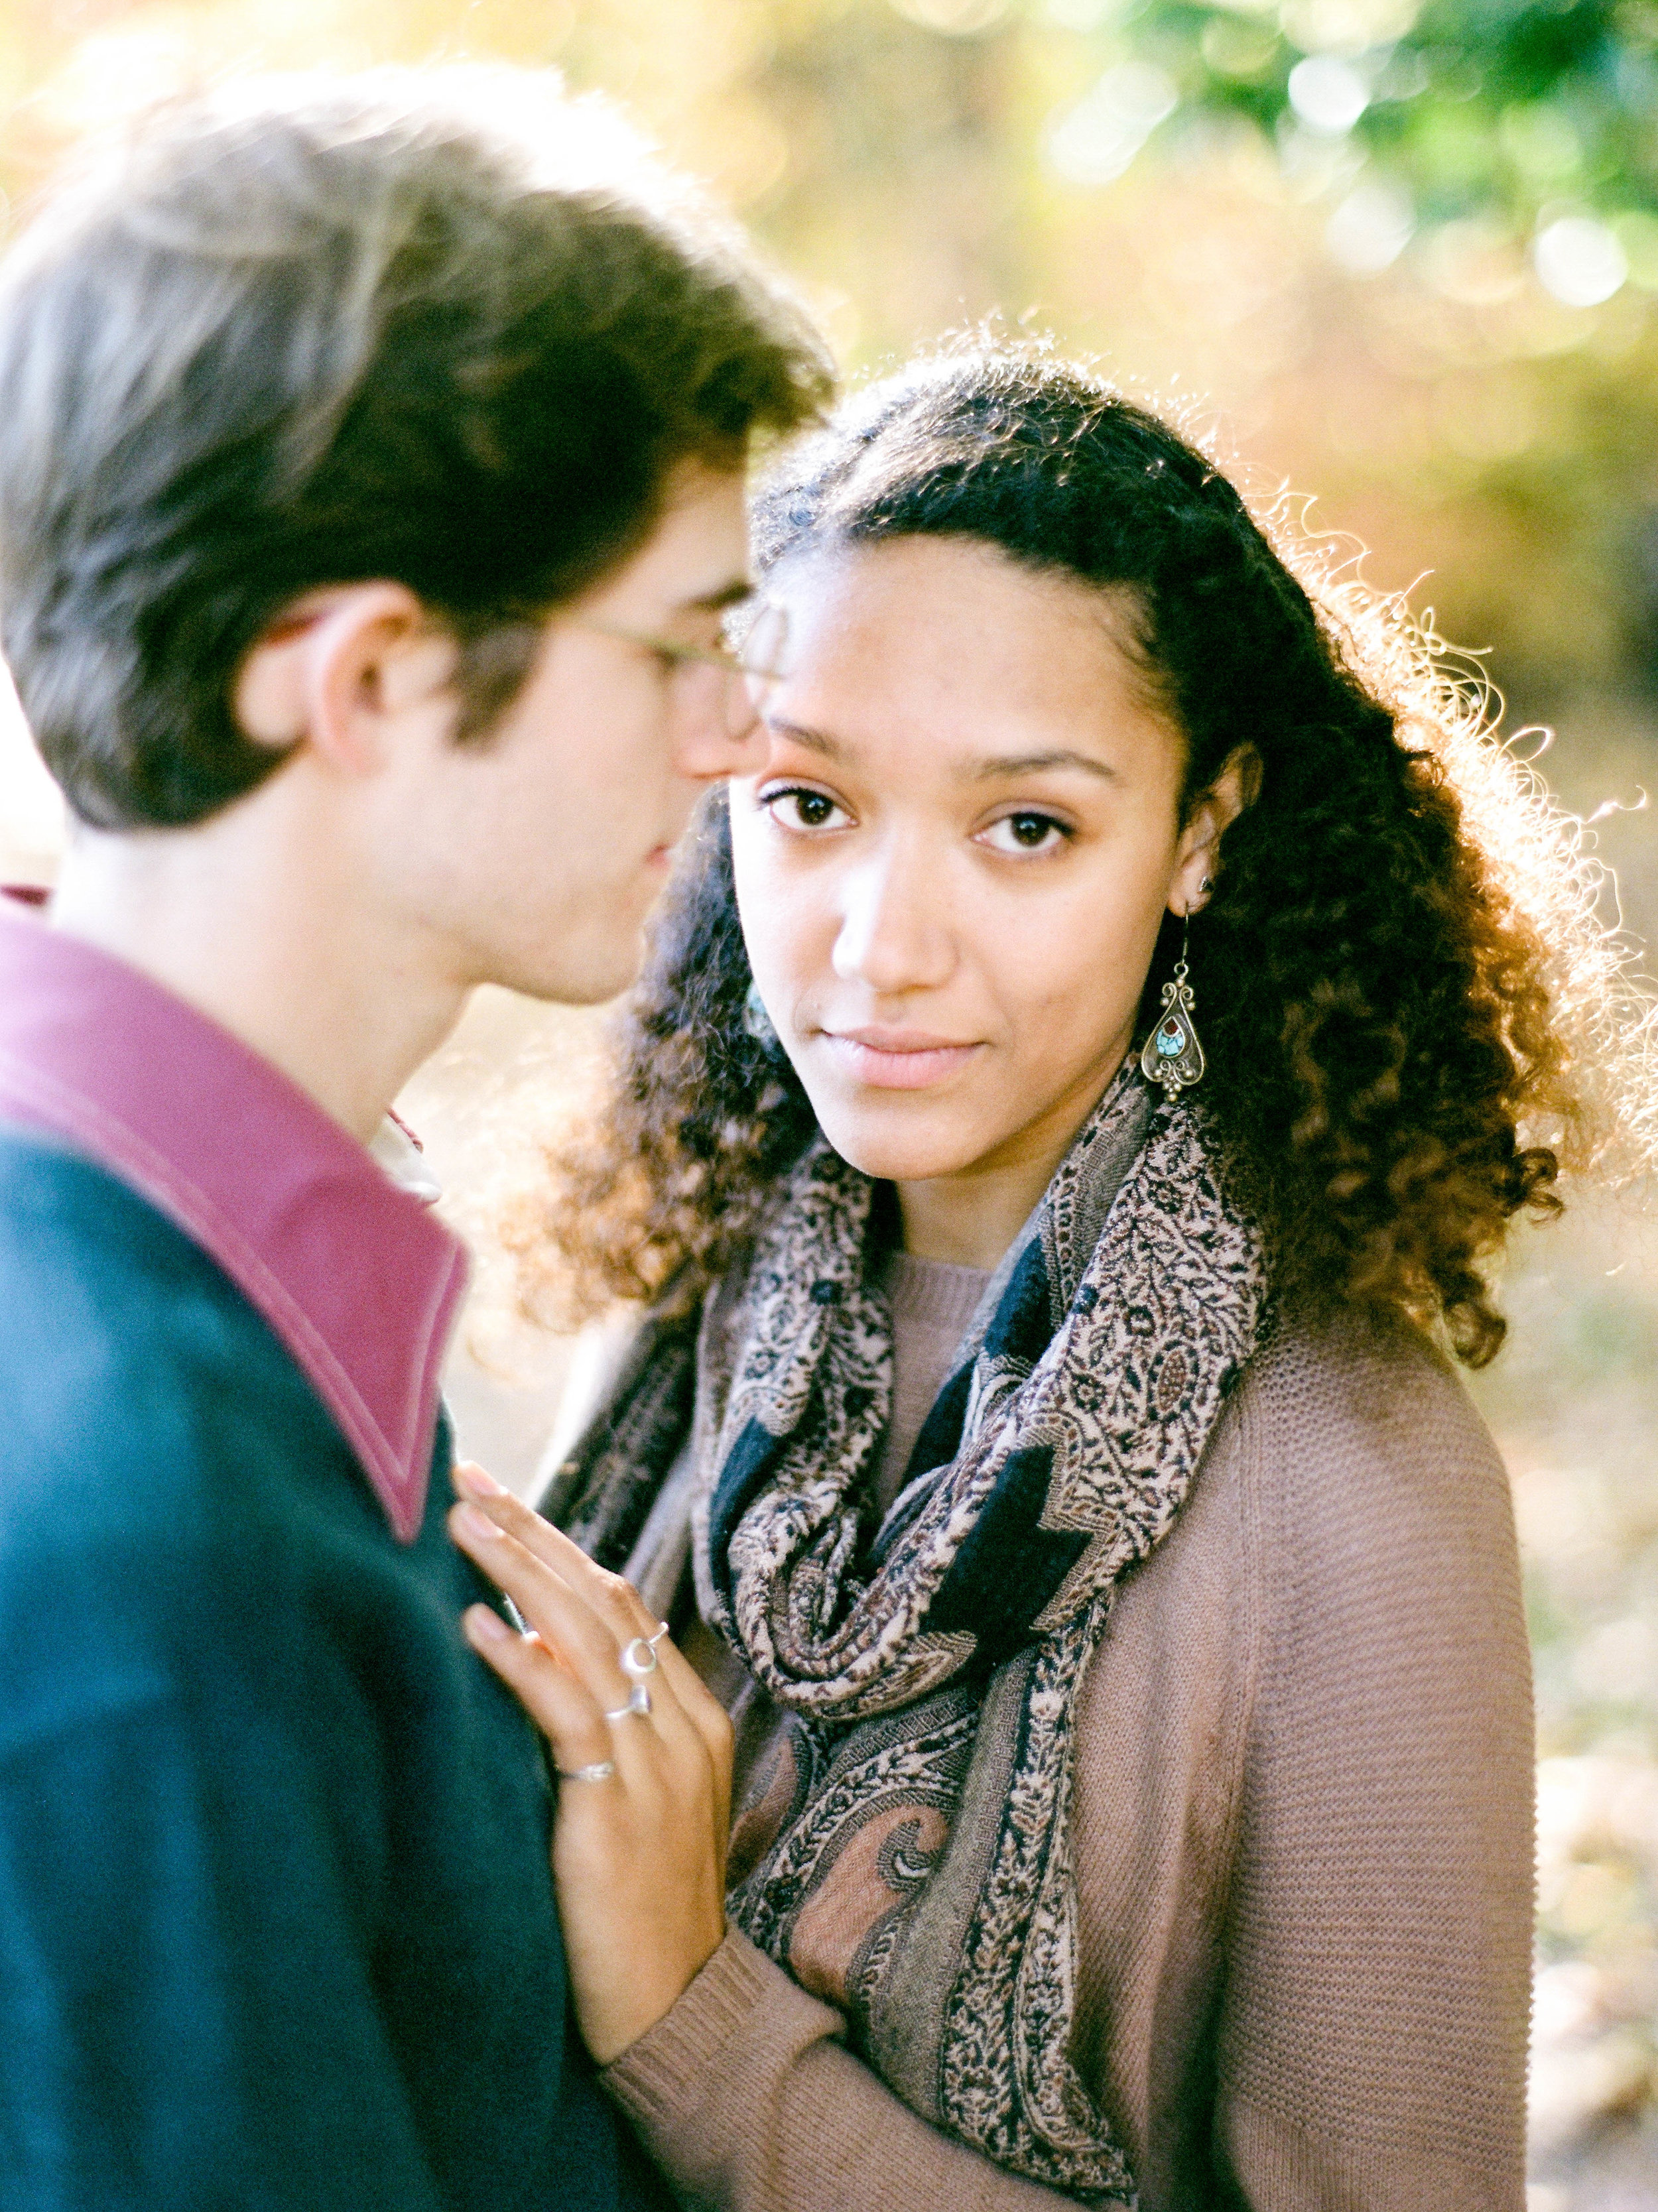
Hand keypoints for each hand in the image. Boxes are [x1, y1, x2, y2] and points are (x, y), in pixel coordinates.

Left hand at [447, 1461, 732, 2064]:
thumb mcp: (631, 1803)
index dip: (559, 1543)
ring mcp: (655, 1766)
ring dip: (517, 1574)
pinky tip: (473, 1628)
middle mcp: (681, 1728)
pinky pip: (566, 1715)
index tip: (499, 1497)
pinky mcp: (615, 1810)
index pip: (623, 1602)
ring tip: (460, 1524)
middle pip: (603, 1601)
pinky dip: (520, 1663)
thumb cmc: (637, 1913)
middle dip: (532, 1533)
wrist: (675, 2012)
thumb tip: (534, 1652)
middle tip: (468, 1479)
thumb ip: (602, 1729)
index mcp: (692, 1719)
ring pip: (585, 1640)